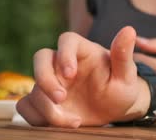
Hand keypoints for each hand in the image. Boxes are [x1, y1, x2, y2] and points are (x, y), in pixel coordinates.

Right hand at [16, 27, 149, 126]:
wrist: (114, 110)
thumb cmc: (121, 88)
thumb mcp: (126, 75)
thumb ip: (123, 54)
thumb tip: (129, 30)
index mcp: (83, 51)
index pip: (67, 40)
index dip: (64, 54)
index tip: (71, 74)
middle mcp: (62, 64)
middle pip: (40, 58)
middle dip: (45, 79)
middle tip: (61, 99)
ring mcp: (50, 82)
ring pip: (33, 87)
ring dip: (46, 107)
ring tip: (74, 121)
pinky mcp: (42, 101)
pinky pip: (25, 106)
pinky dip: (36, 117)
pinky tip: (60, 125)